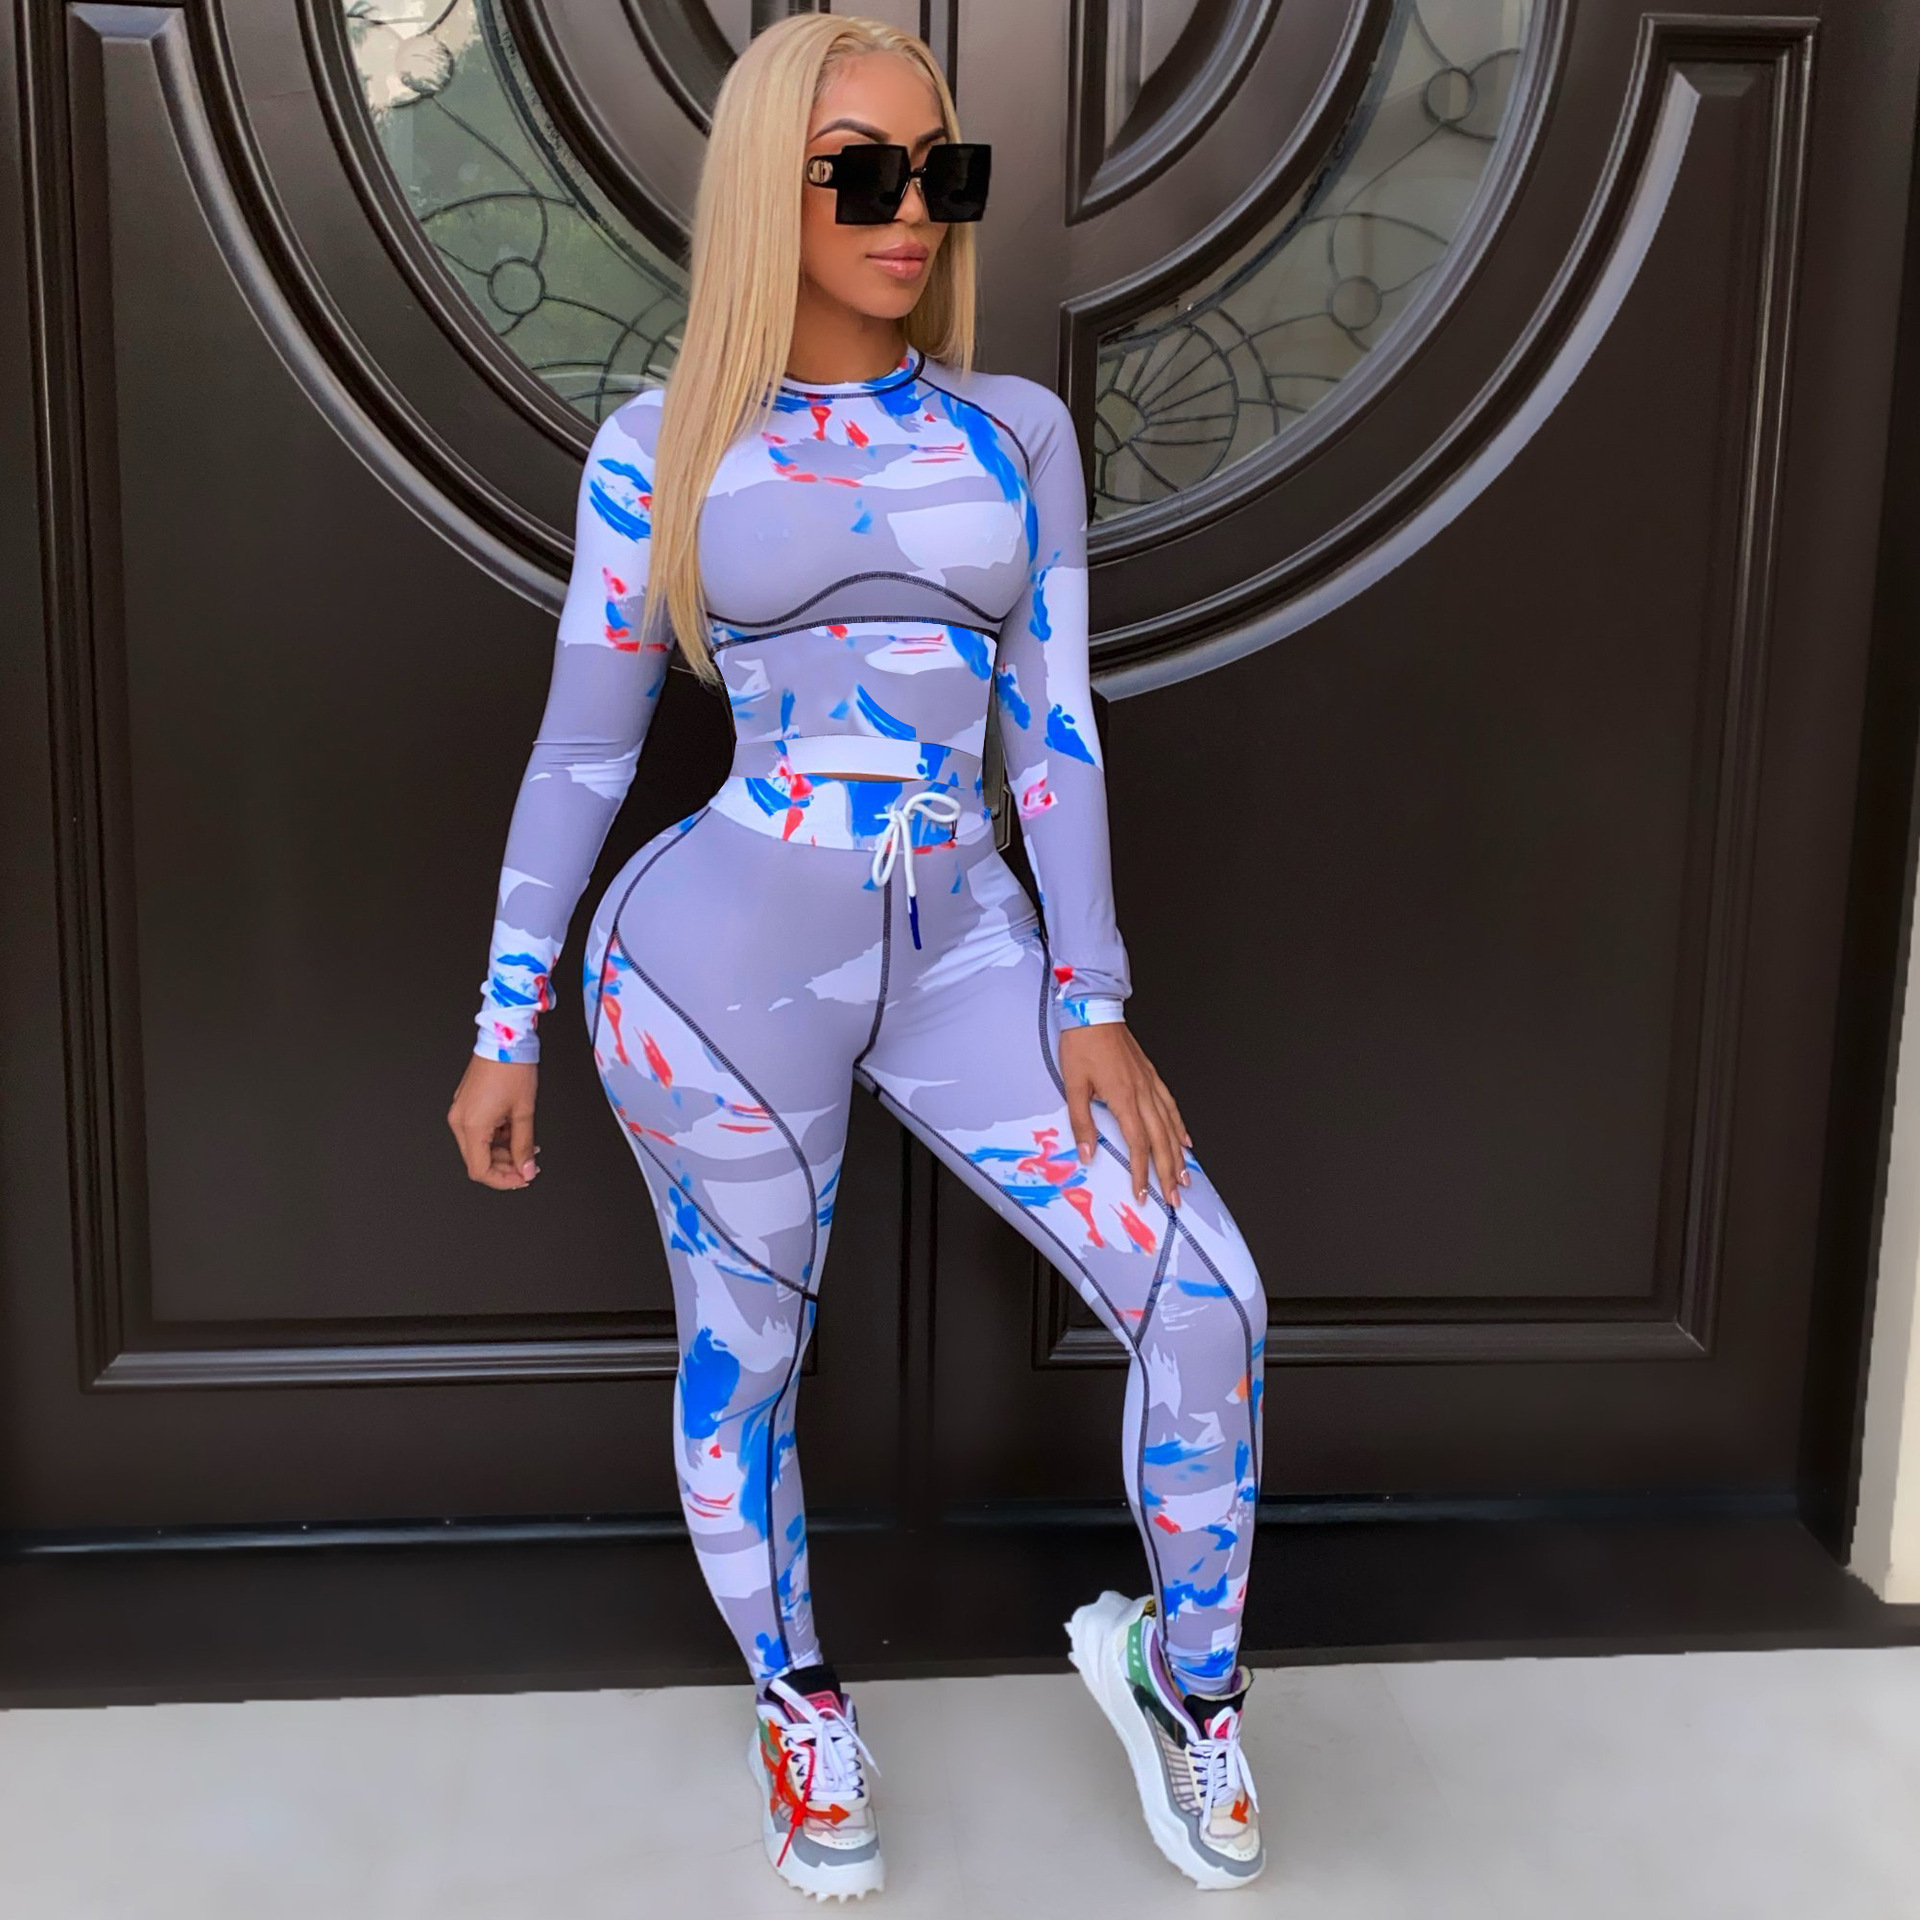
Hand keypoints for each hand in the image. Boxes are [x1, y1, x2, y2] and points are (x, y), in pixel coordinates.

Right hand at [448, 1053, 541, 1188]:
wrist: (504, 1040)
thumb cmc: (512, 1068)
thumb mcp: (524, 1111)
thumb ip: (524, 1146)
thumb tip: (526, 1168)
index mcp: (471, 1126)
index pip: (480, 1170)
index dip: (503, 1180)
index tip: (522, 1178)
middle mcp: (460, 1120)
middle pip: (478, 1160)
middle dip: (505, 1167)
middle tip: (528, 1165)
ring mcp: (460, 1111)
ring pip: (478, 1147)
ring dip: (502, 1152)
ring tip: (526, 1147)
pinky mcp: (465, 1104)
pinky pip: (477, 1131)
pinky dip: (495, 1137)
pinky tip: (514, 1131)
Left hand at [1059, 1022, 1191, 1208]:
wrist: (1094, 1012)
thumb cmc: (1082, 1044)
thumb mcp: (1073, 1085)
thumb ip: (1082, 1122)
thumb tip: (1088, 1153)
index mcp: (1123, 1098)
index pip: (1138, 1145)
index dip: (1141, 1173)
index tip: (1142, 1194)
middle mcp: (1142, 1093)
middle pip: (1161, 1141)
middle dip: (1168, 1173)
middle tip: (1175, 1197)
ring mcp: (1150, 1084)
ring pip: (1171, 1126)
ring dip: (1179, 1155)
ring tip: (1184, 1177)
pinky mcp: (1151, 1076)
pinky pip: (1171, 1106)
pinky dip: (1180, 1126)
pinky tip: (1185, 1139)